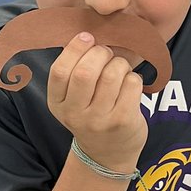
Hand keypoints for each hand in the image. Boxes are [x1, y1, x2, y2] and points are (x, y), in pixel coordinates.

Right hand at [48, 32, 146, 173]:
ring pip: (112, 75)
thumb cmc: (90, 115)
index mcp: (57, 104)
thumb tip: (88, 36)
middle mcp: (75, 114)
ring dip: (119, 64)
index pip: (60, 71)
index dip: (74, 49)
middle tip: (106, 53)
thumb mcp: (72, 100)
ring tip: (119, 69)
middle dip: (100, 53)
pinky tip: (129, 85)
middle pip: (86, 72)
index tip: (87, 37)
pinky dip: (133, 78)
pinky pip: (132, 84)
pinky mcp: (123, 121)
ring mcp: (100, 120)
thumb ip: (74, 73)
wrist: (106, 154)